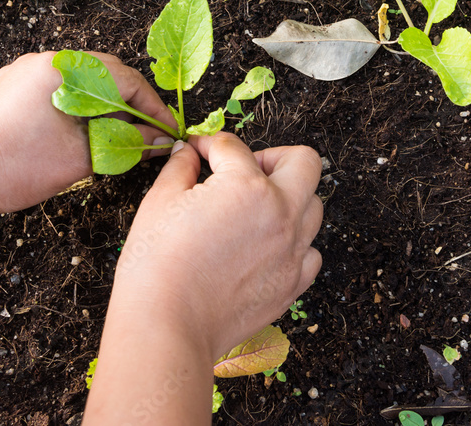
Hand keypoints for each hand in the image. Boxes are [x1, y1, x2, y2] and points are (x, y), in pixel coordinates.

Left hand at [0, 51, 176, 220]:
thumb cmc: (14, 165)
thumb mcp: (80, 158)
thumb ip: (126, 144)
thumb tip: (158, 141)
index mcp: (64, 69)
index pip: (126, 79)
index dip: (152, 107)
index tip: (166, 131)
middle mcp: (44, 60)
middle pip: (105, 74)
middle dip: (130, 104)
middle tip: (147, 134)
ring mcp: (23, 71)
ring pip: (80, 83)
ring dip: (103, 106)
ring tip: (117, 136)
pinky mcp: (8, 86)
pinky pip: (55, 89)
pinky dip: (77, 108)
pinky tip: (80, 134)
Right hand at [110, 133, 322, 360]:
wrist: (166, 325)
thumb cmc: (157, 265)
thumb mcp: (159, 201)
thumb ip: (180, 168)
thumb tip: (187, 153)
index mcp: (247, 186)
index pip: (233, 147)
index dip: (208, 144)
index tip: (197, 151)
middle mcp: (281, 213)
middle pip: (304, 162)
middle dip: (273, 156)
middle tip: (245, 169)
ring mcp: (293, 250)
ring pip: (313, 206)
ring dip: (289, 198)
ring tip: (255, 208)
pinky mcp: (293, 283)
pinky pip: (310, 251)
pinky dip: (294, 243)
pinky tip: (265, 246)